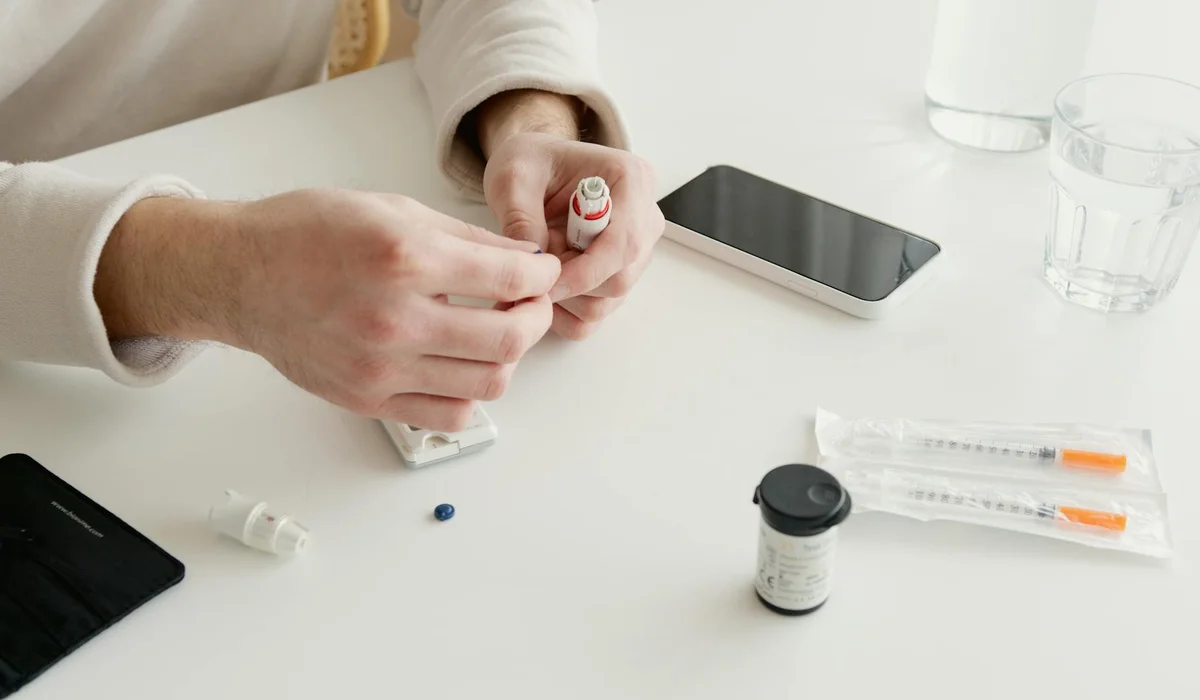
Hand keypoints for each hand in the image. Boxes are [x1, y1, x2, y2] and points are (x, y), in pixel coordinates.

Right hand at [97, 189, 559, 430]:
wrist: (240, 275)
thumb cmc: (308, 233)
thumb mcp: (393, 209)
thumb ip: (467, 239)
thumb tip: (526, 260)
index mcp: (405, 259)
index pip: (511, 280)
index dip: (542, 275)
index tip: (542, 272)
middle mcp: (395, 318)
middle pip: (509, 340)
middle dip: (536, 319)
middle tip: (529, 305)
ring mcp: (380, 367)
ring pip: (487, 383)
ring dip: (507, 358)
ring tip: (495, 333)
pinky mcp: (367, 399)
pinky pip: (448, 416)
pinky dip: (470, 395)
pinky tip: (461, 366)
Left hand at [482, 134, 664, 338]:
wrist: (535, 169)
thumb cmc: (531, 163)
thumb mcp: (514, 177)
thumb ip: (522, 218)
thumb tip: (534, 262)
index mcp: (631, 180)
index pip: (624, 243)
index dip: (584, 272)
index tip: (543, 281)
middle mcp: (643, 218)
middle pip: (620, 279)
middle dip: (571, 284)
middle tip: (532, 267)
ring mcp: (635, 252)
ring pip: (608, 302)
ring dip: (566, 298)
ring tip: (538, 266)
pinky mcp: (618, 275)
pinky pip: (596, 314)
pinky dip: (566, 312)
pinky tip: (544, 287)